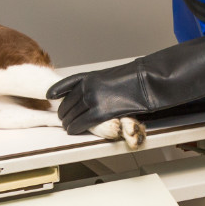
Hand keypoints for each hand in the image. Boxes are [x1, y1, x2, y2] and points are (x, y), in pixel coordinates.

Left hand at [47, 33, 204, 136]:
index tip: (50, 96)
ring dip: (69, 121)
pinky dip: (76, 127)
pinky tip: (72, 131)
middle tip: (64, 119)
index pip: (66, 83)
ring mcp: (93, 97)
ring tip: (69, 126)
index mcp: (92, 75)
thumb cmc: (141, 79)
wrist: (154, 80)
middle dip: (65, 111)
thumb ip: (102, 84)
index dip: (57, 92)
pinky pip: (82, 122)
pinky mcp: (102, 110)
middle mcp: (89, 85)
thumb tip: (97, 91)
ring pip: (72, 113)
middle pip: (68, 102)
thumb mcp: (116, 77)